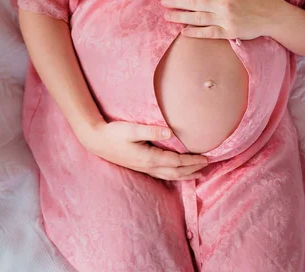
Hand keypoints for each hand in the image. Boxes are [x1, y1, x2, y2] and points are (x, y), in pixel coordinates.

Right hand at [80, 122, 208, 180]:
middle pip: (176, 172)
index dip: (192, 161)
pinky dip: (175, 175)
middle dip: (193, 169)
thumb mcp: (131, 129)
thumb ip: (151, 130)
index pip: (177, 162)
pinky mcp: (140, 167)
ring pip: (170, 175)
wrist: (96, 141)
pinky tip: (178, 172)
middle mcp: (148, 166)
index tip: (206, 157)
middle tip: (209, 165)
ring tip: (199, 173)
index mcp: (149, 158)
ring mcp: (144, 169)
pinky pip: (162, 174)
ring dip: (186, 175)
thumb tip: (171, 133)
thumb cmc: (113, 133)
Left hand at [161, 0, 286, 39]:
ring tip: (167, 16)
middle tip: (162, 3)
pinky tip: (183, 31)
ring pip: (199, 17)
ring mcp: (226, 19)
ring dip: (181, 17)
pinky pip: (209, 33)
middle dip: (177, 2)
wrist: (271, 14)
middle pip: (195, 3)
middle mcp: (224, 4)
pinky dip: (195, 32)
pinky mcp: (229, 32)